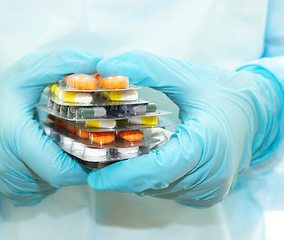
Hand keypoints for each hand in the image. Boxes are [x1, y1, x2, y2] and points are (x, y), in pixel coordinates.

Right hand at [0, 48, 100, 205]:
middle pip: (62, 178)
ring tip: (55, 141)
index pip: (62, 170)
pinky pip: (44, 188)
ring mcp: (9, 187)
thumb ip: (63, 63)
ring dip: (62, 165)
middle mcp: (9, 171)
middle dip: (76, 159)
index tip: (93, 142)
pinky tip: (43, 153)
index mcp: (14, 140)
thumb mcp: (27, 70)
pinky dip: (50, 173)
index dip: (85, 160)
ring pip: (55, 184)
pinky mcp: (11, 193)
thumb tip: (99, 62)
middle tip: (76, 135)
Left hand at [88, 50, 282, 206]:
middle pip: (153, 182)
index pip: (157, 169)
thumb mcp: (185, 74)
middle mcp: (211, 176)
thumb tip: (105, 68)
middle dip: (122, 174)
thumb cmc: (222, 92)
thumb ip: (146, 68)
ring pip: (158, 189)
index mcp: (208, 145)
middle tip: (98, 158)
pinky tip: (146, 159)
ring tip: (121, 154)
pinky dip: (152, 178)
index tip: (94, 176)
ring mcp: (210, 189)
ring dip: (137, 176)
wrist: (256, 113)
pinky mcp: (207, 195)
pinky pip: (169, 190)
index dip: (122, 176)